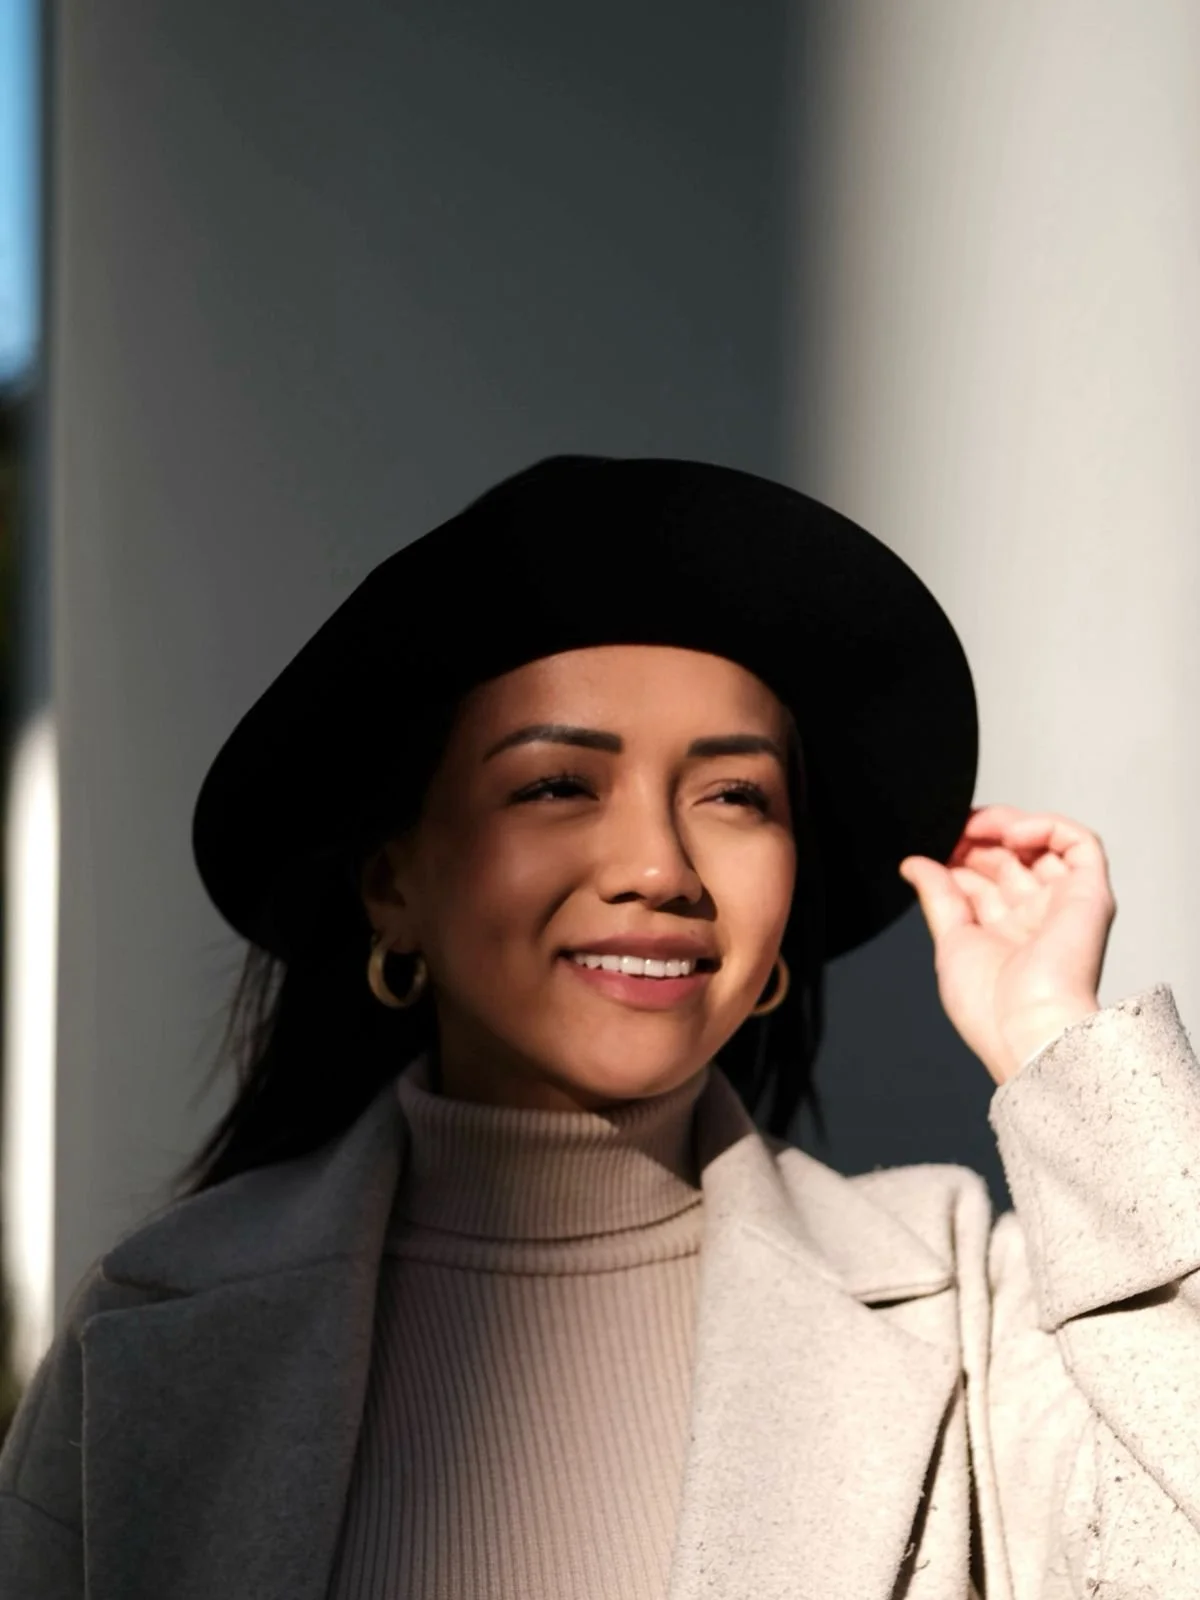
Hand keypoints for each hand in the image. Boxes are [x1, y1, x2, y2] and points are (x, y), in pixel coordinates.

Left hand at [898, 805, 1115, 1084]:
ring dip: (1008, 825)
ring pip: (1044, 844)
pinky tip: (1013, 833)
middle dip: (977, 838)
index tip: (933, 843)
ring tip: (978, 826)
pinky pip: (1080, 843)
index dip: (958, 855)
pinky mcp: (1090, 894)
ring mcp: (1063, 904)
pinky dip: (1047, 826)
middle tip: (950, 829)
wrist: (1025, 1029)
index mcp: (1005, 934)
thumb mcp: (951, 942)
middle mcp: (1035, 917)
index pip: (982, 878)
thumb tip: (915, 863)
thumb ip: (937, 897)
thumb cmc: (991, 1009)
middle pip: (1009, 858)